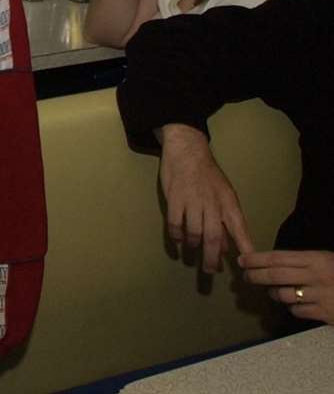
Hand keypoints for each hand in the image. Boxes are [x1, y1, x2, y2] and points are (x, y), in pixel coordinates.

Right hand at [159, 124, 253, 272]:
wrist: (188, 151)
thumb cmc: (208, 176)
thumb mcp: (224, 194)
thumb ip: (225, 219)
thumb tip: (225, 246)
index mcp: (228, 202)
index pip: (239, 229)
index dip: (244, 248)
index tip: (248, 266)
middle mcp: (212, 204)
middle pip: (213, 237)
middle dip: (211, 257)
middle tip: (209, 271)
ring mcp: (192, 201)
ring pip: (193, 233)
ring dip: (193, 247)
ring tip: (192, 255)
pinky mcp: (174, 199)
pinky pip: (174, 224)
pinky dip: (176, 236)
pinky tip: (178, 240)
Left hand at [239, 250, 333, 323]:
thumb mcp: (326, 259)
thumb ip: (303, 261)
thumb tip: (270, 263)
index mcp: (316, 259)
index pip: (277, 258)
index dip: (256, 259)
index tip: (242, 260)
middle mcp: (316, 276)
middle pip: (274, 276)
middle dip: (255, 276)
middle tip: (245, 277)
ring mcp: (321, 296)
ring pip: (283, 295)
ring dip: (274, 294)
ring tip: (274, 292)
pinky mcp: (326, 314)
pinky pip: (298, 311)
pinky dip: (293, 308)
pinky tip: (296, 304)